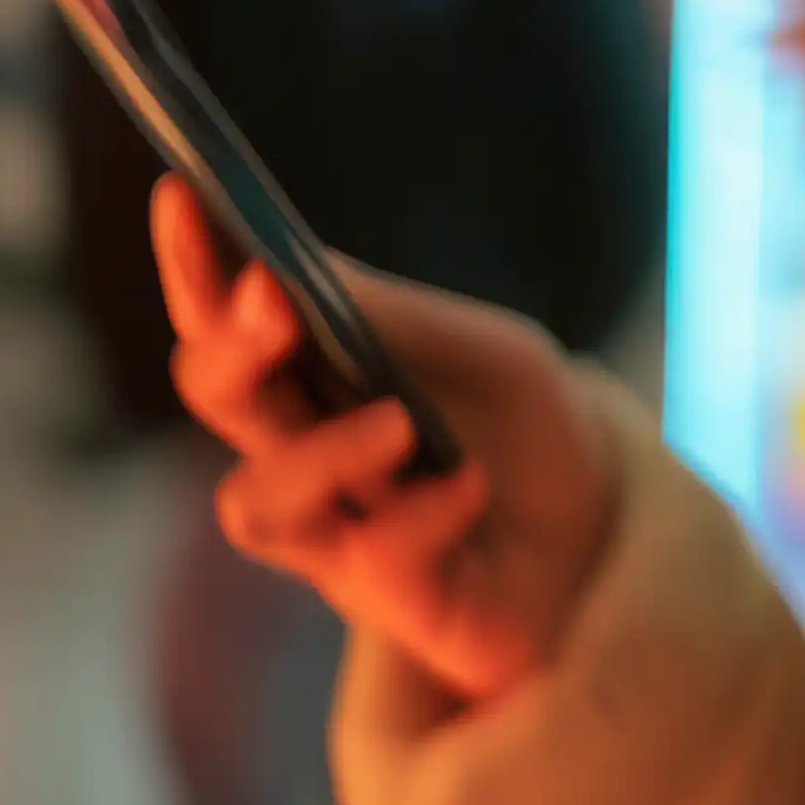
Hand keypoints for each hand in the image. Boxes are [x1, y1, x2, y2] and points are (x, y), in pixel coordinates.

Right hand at [158, 180, 614, 702]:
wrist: (622, 531)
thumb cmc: (540, 435)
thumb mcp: (495, 355)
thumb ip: (401, 320)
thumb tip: (293, 270)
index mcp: (318, 384)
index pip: (227, 323)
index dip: (196, 267)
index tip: (183, 196)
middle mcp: (309, 459)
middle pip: (218, 400)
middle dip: (231, 349)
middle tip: (273, 300)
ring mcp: (342, 540)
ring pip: (257, 507)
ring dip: (317, 454)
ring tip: (399, 423)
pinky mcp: (398, 608)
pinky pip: (372, 567)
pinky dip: (420, 517)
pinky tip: (471, 488)